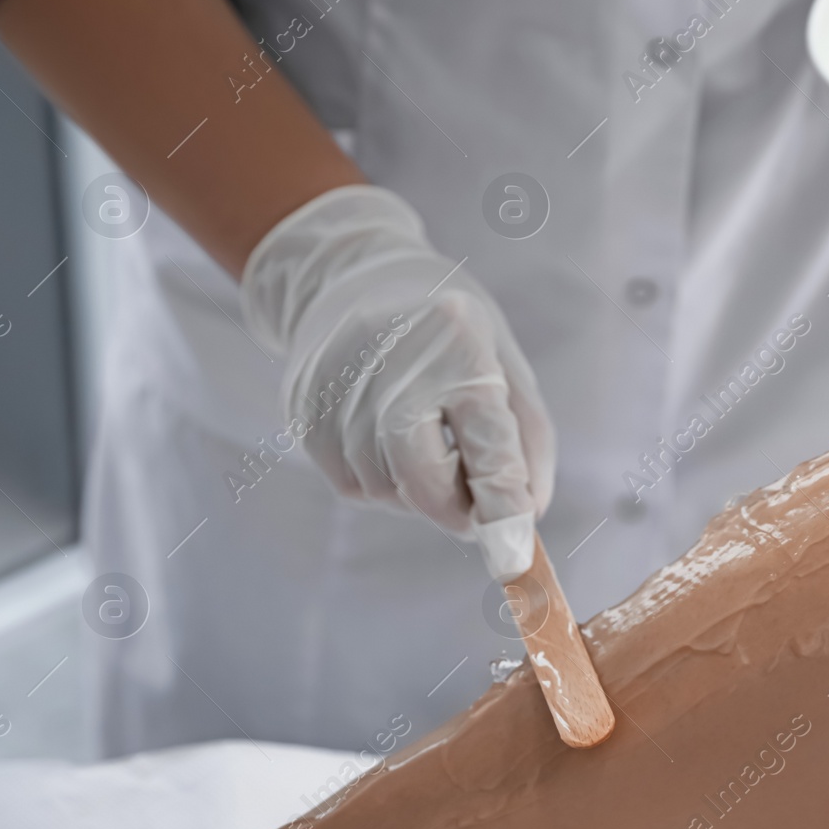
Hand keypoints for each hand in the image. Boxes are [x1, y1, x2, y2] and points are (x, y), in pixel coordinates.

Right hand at [241, 185, 554, 578]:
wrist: (351, 277)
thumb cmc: (448, 329)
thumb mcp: (505, 363)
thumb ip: (526, 440)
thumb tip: (526, 517)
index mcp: (457, 348)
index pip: (487, 442)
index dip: (503, 504)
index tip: (517, 551)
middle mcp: (392, 368)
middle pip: (424, 483)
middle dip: (457, 512)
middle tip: (477, 507)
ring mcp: (338, 391)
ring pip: (387, 492)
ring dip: (418, 491)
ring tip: (424, 435)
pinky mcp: (303, 413)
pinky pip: (351, 485)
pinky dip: (380, 480)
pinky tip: (386, 437)